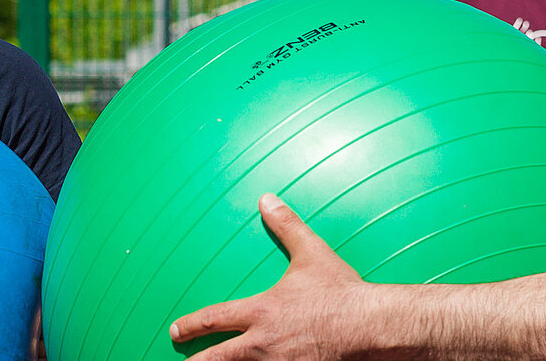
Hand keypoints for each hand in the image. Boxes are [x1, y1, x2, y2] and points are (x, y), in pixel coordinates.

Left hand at [170, 194, 369, 359]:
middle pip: (215, 360)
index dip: (191, 326)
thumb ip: (287, 226)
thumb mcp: (311, 253)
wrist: (369, 325)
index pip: (214, 319)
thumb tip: (267, 200)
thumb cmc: (341, 292)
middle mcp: (262, 343)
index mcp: (260, 311)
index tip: (176, 331)